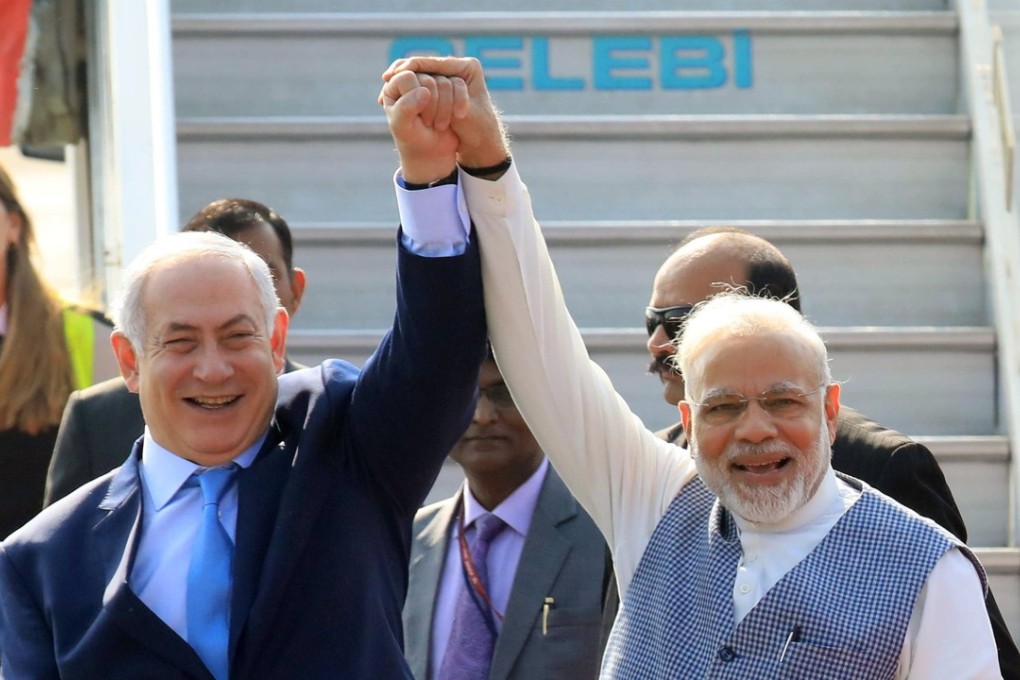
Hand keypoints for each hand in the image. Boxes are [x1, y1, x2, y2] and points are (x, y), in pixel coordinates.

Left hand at [378, 68, 466, 183]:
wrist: (432, 151)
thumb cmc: (412, 139)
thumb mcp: (402, 127)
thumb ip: (406, 108)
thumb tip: (424, 91)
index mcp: (394, 84)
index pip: (409, 76)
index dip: (414, 97)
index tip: (415, 117)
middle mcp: (414, 79)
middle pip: (429, 80)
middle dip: (431, 107)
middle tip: (427, 123)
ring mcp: (433, 82)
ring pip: (445, 82)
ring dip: (444, 108)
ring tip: (437, 124)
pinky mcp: (450, 88)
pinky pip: (459, 85)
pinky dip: (459, 104)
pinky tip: (456, 117)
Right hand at [382, 57, 509, 169]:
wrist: (481, 144)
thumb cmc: (477, 130)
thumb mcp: (460, 114)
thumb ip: (444, 99)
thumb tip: (426, 88)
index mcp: (469, 67)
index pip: (436, 63)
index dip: (415, 66)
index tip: (397, 72)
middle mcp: (460, 68)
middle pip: (427, 66)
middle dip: (406, 71)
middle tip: (385, 78)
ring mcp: (451, 77)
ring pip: (423, 74)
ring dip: (405, 79)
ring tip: (385, 84)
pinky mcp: (444, 87)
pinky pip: (422, 83)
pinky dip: (409, 88)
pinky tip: (392, 92)